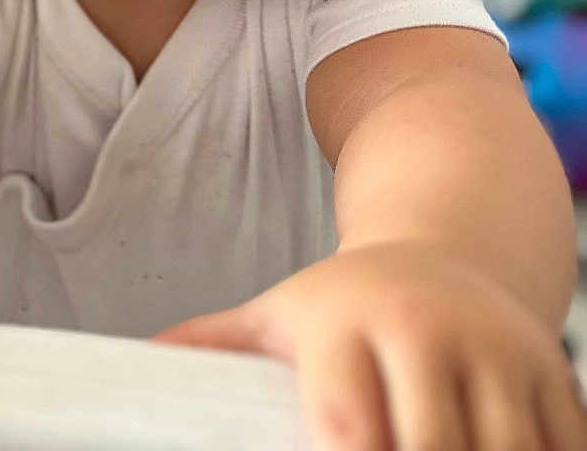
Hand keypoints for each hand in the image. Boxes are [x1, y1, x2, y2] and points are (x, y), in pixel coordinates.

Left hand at [157, 243, 586, 449]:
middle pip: (430, 449)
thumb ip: (213, 343)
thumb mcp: (277, 314)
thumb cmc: (344, 304)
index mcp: (346, 324)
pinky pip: (559, 447)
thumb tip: (137, 359)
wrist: (445, 251)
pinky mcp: (554, 375)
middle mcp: (424, 330)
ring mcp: (497, 352)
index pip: (346, 426)